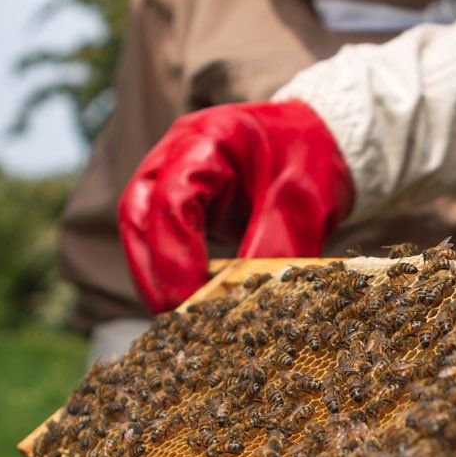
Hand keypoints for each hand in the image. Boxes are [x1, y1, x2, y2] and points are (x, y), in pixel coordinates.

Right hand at [118, 101, 354, 312]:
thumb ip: (277, 247)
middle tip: (175, 320)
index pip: (172, 199)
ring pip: (139, 226)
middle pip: (137, 213)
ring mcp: (169, 172)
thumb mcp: (305, 203)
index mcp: (209, 138)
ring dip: (154, 275)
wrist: (318, 135)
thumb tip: (252, 304)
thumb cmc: (311, 159)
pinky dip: (170, 269)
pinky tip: (189, 300)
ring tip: (180, 319)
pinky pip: (158, 234)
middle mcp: (176, 151)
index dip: (175, 255)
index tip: (190, 300)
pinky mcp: (176, 198)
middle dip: (152, 272)